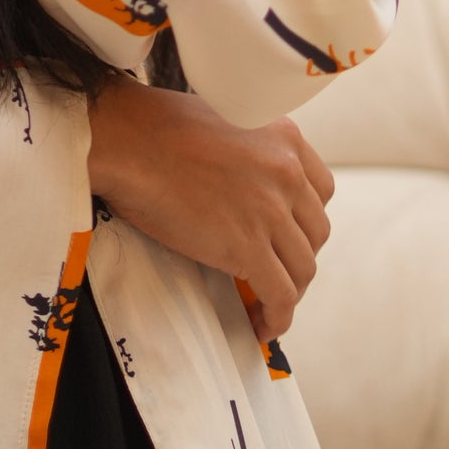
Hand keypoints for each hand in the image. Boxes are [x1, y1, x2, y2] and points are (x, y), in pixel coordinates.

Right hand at [86, 78, 333, 340]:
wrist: (127, 141)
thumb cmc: (153, 128)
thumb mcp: (224, 121)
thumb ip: (249, 151)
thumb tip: (243, 188)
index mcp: (284, 137)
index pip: (321, 190)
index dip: (305, 220)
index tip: (288, 236)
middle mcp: (287, 172)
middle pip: (316, 232)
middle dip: (297, 257)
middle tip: (272, 272)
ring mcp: (271, 211)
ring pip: (302, 268)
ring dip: (288, 291)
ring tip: (266, 305)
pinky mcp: (249, 247)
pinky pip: (280, 295)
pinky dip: (277, 317)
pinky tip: (262, 326)